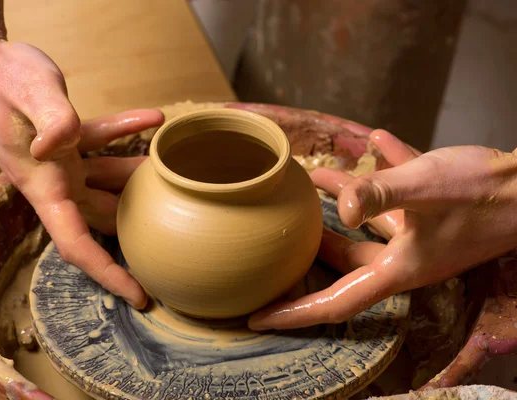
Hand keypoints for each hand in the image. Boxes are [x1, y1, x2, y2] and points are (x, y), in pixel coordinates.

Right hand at [0, 0, 164, 307]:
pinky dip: (126, 134)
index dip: (108, 273)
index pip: (76, 244)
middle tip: (176, 240)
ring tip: (175, 172)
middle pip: (103, 219)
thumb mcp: (26, 91)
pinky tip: (154, 119)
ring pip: (108, 181)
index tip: (139, 295)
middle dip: (135, 231)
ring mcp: (61, 162)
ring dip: (139, 178)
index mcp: (42, 185)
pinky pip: (102, 143)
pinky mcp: (66, 138)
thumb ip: (50, 116)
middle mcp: (53, 181)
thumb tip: (58, 143)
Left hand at [249, 130, 516, 329]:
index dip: (297, 314)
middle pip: (344, 263)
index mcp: (397, 269)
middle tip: (278, 247)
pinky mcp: (431, 212)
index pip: (336, 303)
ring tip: (313, 179)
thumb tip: (341, 204)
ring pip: (366, 226)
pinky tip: (372, 142)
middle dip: (311, 255)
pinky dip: (380, 177)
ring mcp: (418, 235)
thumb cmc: (484, 193)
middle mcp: (403, 258)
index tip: (260, 318)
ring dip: (340, 205)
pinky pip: (396, 197)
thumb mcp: (425, 189)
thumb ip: (380, 193)